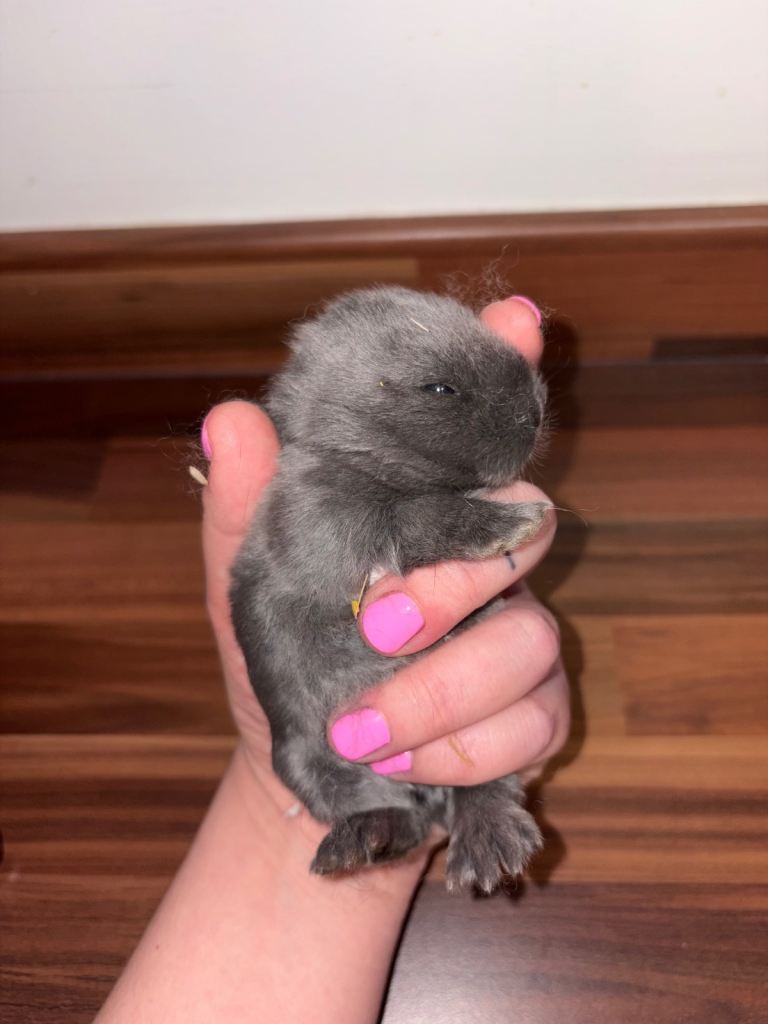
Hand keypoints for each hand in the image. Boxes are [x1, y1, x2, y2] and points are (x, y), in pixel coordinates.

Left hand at [200, 295, 568, 827]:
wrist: (307, 767)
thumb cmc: (282, 660)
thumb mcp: (247, 587)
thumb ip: (248, 512)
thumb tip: (232, 417)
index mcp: (421, 518)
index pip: (476, 434)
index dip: (504, 372)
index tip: (514, 321)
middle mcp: (482, 563)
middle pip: (522, 532)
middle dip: (449, 583)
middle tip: (375, 626)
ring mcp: (517, 635)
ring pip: (528, 640)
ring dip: (437, 693)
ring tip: (359, 729)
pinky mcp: (534, 710)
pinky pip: (532, 721)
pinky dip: (459, 749)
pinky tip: (401, 763)